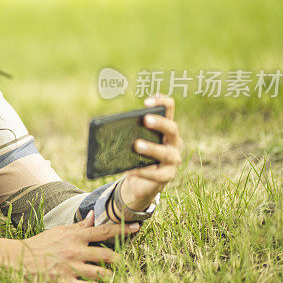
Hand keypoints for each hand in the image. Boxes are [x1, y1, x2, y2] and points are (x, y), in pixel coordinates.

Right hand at [19, 211, 137, 282]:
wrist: (20, 259)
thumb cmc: (41, 244)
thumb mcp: (59, 231)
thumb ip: (79, 225)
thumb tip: (93, 215)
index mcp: (75, 236)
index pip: (104, 231)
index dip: (123, 229)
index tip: (137, 226)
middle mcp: (76, 251)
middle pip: (108, 255)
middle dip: (118, 259)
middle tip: (120, 261)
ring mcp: (72, 268)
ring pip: (101, 274)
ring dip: (107, 275)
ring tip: (107, 274)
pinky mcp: (66, 282)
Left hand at [115, 95, 183, 214]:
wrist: (139, 181)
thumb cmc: (135, 155)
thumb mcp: (130, 141)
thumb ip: (126, 133)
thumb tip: (108, 129)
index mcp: (165, 127)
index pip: (169, 109)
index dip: (161, 102)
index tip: (147, 101)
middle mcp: (173, 141)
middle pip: (172, 129)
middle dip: (160, 123)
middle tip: (145, 119)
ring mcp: (173, 159)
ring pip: (167, 153)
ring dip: (152, 148)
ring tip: (137, 145)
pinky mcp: (167, 176)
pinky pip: (158, 174)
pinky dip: (144, 172)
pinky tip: (131, 169)